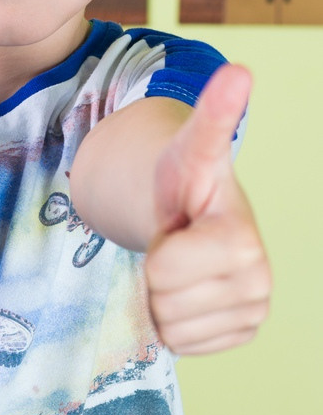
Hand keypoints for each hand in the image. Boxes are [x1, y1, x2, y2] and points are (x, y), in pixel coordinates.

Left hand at [146, 64, 270, 354]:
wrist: (193, 211)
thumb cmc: (185, 178)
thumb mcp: (190, 146)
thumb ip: (212, 115)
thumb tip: (238, 71)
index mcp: (243, 241)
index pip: (163, 269)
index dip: (157, 246)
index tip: (177, 224)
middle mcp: (258, 283)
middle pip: (164, 301)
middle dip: (157, 272)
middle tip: (176, 243)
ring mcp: (251, 313)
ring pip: (170, 327)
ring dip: (163, 296)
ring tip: (181, 263)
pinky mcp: (238, 335)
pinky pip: (181, 344)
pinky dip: (173, 320)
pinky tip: (187, 287)